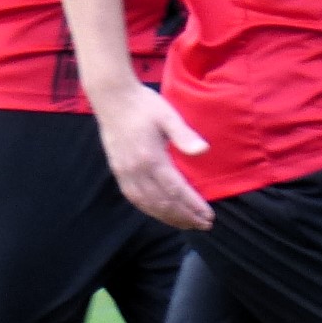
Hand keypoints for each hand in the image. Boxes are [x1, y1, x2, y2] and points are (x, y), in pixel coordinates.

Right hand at [93, 82, 212, 230]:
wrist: (112, 97)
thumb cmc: (143, 104)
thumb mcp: (167, 115)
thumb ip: (184, 135)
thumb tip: (204, 150)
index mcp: (151, 158)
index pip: (176, 190)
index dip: (193, 206)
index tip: (209, 216)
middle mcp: (136, 170)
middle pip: (163, 203)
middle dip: (185, 217)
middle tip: (204, 224)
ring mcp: (124, 173)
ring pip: (147, 205)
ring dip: (168, 218)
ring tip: (187, 223)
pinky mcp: (118, 171)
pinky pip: (135, 199)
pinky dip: (150, 210)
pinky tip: (161, 212)